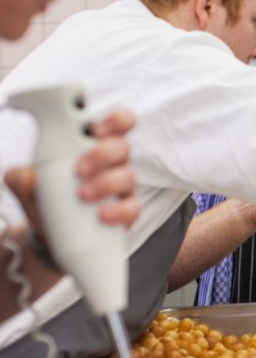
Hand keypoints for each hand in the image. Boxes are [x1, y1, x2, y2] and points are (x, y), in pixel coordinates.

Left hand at [4, 109, 140, 236]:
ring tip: (83, 195)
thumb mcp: (29, 189)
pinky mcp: (127, 210)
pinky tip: (102, 215)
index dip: (114, 121)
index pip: (115, 125)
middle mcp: (112, 164)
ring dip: (106, 183)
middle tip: (79, 168)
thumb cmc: (48, 202)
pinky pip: (132, 207)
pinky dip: (119, 211)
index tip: (97, 130)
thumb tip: (24, 174)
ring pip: (128, 176)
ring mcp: (122, 187)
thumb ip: (21, 179)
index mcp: (93, 147)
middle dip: (102, 154)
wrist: (52, 236)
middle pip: (122, 147)